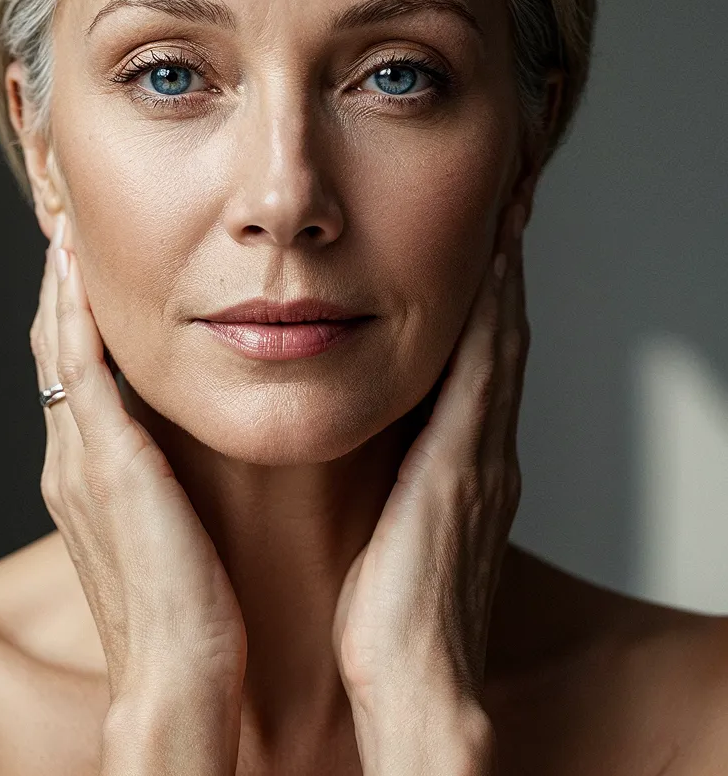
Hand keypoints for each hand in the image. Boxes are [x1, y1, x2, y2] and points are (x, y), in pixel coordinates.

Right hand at [29, 214, 246, 733]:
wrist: (177, 670)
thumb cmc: (189, 604)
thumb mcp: (168, 523)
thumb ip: (164, 475)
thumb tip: (188, 438)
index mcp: (86, 468)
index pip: (71, 370)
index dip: (72, 313)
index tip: (86, 262)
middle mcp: (69, 454)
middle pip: (52, 347)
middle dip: (59, 288)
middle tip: (69, 227)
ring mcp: (77, 456)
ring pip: (56, 348)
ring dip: (60, 288)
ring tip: (67, 230)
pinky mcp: (100, 461)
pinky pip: (75, 369)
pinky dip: (71, 317)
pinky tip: (75, 272)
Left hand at [331, 198, 530, 771]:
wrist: (413, 679)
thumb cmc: (390, 615)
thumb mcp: (395, 530)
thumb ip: (394, 482)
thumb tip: (373, 448)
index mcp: (463, 463)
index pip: (478, 360)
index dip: (485, 298)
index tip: (481, 239)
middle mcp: (485, 449)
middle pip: (500, 337)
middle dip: (503, 269)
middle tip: (506, 201)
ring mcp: (484, 454)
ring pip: (500, 342)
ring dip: (504, 277)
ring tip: (505, 212)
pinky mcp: (467, 464)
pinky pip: (486, 372)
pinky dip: (492, 317)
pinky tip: (490, 269)